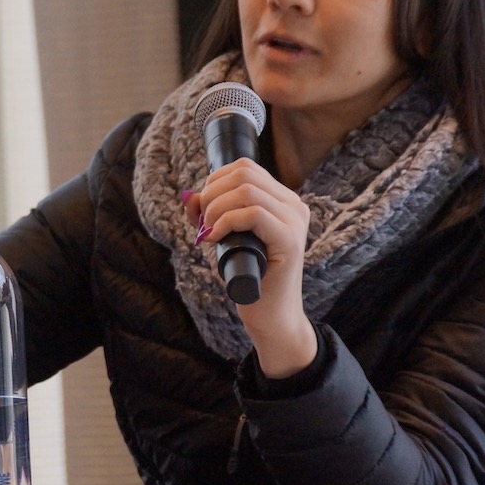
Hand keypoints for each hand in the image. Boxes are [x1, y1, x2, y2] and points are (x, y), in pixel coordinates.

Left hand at [185, 158, 314, 376]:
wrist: (271, 316)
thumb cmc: (246, 276)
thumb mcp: (223, 237)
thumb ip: (208, 215)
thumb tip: (188, 196)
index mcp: (282, 200)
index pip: (245, 167)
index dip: (215, 181)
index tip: (203, 208)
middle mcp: (293, 205)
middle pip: (243, 173)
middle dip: (212, 194)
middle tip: (203, 223)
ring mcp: (295, 222)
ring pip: (246, 191)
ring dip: (216, 209)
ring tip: (209, 233)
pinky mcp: (289, 241)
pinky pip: (253, 214)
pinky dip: (226, 222)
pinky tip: (216, 238)